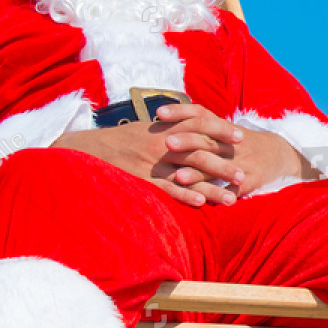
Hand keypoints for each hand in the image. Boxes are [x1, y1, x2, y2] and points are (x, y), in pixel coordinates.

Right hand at [51, 113, 237, 207]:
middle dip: (224, 164)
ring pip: (189, 173)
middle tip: (243, 176)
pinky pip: (166, 189)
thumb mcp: (144, 128)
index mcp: (162, 126)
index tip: (241, 138)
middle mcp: (160, 143)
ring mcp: (151, 162)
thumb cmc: (118, 140)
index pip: (200, 124)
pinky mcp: (140, 180)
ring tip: (232, 198)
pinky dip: (185, 195)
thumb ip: (169, 128)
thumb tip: (193, 127)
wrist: (84, 149)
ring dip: (212, 187)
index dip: (222, 130)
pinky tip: (202, 204)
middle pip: (201, 151)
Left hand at [154, 103, 307, 198]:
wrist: (279, 154)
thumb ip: (199, 124)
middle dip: (187, 141)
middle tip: (166, 142)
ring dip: (198, 173)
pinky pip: (233, 190)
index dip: (180, 111)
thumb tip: (163, 118)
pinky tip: (204, 203)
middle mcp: (232, 143)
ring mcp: (242, 162)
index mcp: (223, 127)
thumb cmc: (242, 142)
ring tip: (178, 176)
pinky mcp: (251, 181)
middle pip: (207, 139)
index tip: (159, 112)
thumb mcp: (224, 128)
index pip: (200, 114)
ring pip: (218, 167)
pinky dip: (220, 196)